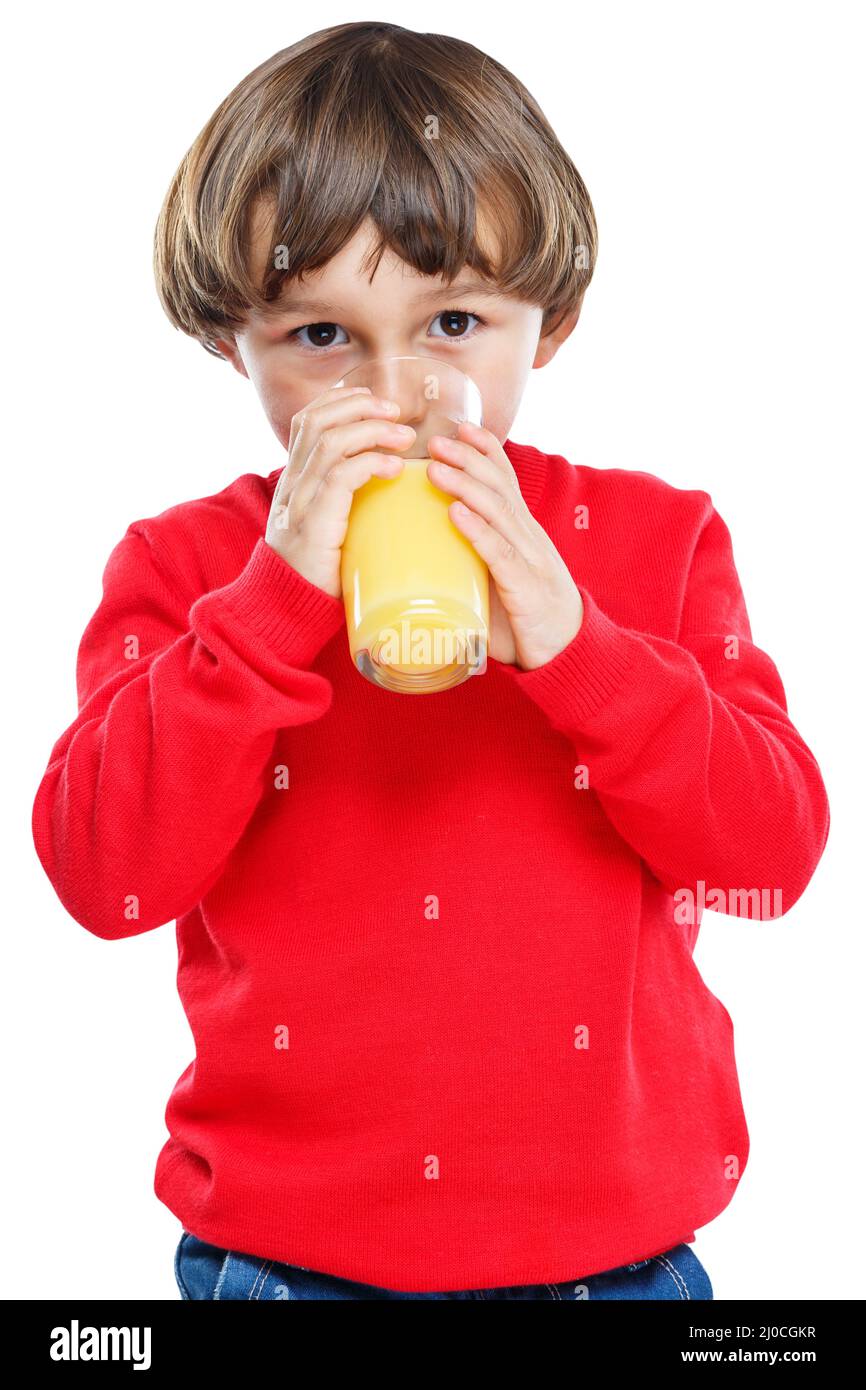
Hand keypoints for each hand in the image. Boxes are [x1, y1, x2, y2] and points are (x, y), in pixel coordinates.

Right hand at [265, 386, 414, 596]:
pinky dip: (370, 464)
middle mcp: (292, 484)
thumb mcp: (329, 524)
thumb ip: (344, 498)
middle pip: (318, 421)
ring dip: (373, 431)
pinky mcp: (314, 524)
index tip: (374, 399)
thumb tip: (386, 477)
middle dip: (360, 407)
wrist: (289, 608)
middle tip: (397, 411)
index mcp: (294, 480)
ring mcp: (299, 502)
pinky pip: (340, 477)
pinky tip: (395, 468)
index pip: (307, 420)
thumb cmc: (319, 571)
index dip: (340, 401)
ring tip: (405, 437)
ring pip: (331, 443)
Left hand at [426, 423, 583, 669]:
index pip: (507, 482)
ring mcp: (531, 562)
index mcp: (525, 536)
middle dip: (469, 460)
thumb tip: (428, 559)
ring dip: (465, 486)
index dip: (486, 452)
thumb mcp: (501, 584)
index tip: (461, 427)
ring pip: (498, 514)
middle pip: (500, 489)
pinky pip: (499, 554)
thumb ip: (475, 566)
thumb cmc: (528, 622)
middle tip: (437, 440)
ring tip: (436, 469)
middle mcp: (530, 540)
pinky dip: (477, 531)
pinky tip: (456, 513)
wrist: (570, 656)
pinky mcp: (526, 590)